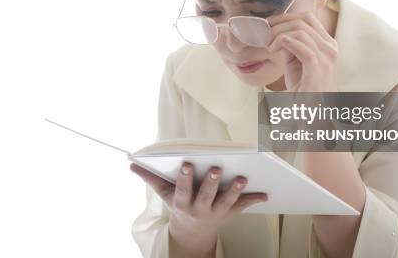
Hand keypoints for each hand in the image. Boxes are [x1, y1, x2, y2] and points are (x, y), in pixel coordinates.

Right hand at [130, 162, 267, 255]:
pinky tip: (266, 194)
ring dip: (235, 190)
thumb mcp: (163, 194)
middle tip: (218, 168)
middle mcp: (199, 209)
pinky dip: (254, 200)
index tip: (188, 164)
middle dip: (212, 183)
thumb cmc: (178, 206)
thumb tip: (131, 163)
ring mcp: (215, 213)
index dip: (186, 178)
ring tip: (243, 178)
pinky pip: (242, 207)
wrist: (191, 234)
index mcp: (182, 203)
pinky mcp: (228, 213)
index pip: (183, 190)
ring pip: (227, 202)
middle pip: (207, 196)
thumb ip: (149, 178)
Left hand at [267, 11, 338, 91]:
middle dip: (279, 24)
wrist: (313, 111)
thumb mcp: (296, 62)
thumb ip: (291, 46)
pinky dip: (288, 43)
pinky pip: (305, 49)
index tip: (268, 24)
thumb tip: (277, 32)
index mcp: (326, 43)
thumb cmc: (304, 88)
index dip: (285, 17)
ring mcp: (326, 58)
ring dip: (279, 35)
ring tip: (269, 48)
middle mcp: (330, 47)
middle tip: (265, 36)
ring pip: (301, 32)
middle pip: (303, 21)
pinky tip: (276, 48)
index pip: (307, 18)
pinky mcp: (319, 70)